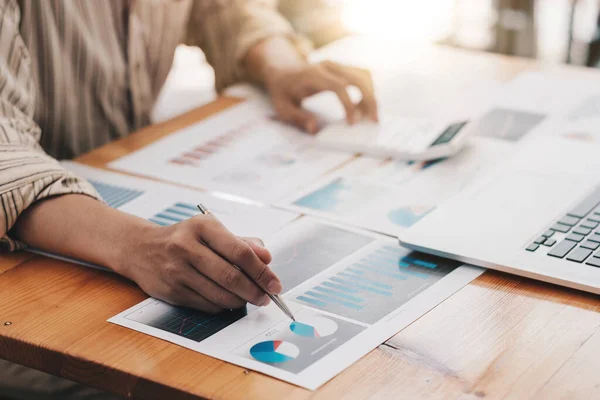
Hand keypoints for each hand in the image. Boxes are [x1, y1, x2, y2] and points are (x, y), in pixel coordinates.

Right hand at [117, 215, 281, 312]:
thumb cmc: (185, 238)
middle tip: (266, 298)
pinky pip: (206, 305)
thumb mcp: (212, 231)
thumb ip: (242, 243)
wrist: (140, 248)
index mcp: (203, 226)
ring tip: (249, 299)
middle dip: (254, 291)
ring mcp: (177, 270)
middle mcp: (187, 246)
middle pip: (231, 276)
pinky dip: (222, 306)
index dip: (262, 272)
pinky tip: (227, 300)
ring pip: (219, 295)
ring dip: (240, 301)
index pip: (240, 252)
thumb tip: (267, 258)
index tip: (275, 284)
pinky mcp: (171, 290)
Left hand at [266, 60, 377, 133]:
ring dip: (372, 94)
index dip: (349, 104)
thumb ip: (298, 117)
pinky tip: (364, 106)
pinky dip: (368, 90)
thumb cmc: (282, 91)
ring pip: (364, 75)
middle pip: (358, 78)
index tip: (352, 123)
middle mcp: (328, 65)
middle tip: (374, 120)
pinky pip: (361, 75)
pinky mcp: (342, 68)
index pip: (339, 87)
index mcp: (313, 74)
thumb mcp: (282, 108)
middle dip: (369, 99)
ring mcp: (337, 65)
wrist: (281, 70)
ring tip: (370, 116)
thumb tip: (314, 128)